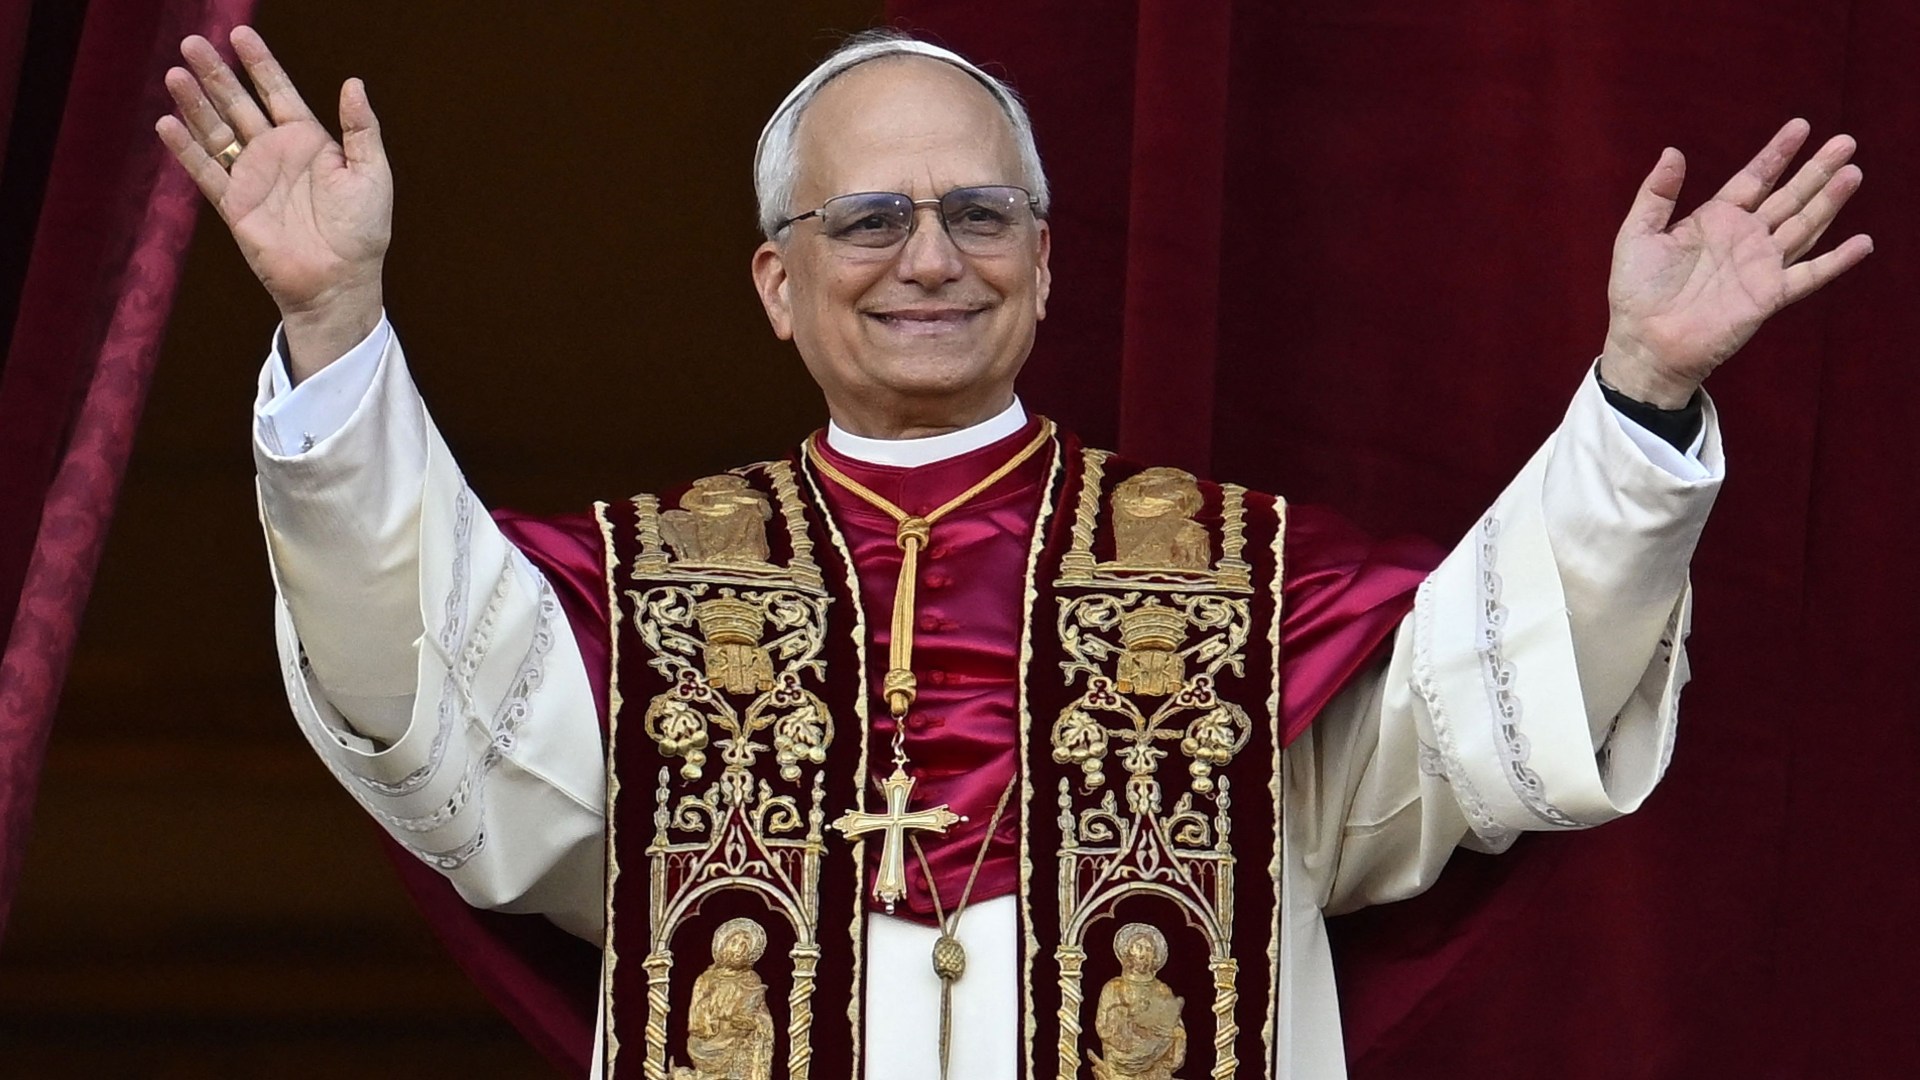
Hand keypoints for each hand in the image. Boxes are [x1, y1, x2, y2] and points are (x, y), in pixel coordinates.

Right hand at [156, 26, 391, 379]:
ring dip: (195, 104)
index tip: (239, 34)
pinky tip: (167, 123)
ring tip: (175, 75)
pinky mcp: (234, 205)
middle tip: (192, 42)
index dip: (260, 64)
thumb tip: (353, 83)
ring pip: (216, 132)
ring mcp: (252, 178)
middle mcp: (276, 154)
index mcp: (309, 142)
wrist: (339, 282)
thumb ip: (361, 129)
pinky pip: (206, 172)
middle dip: (216, 74)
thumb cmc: (362, 232)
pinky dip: (186, 149)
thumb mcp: (371, 174)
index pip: (279, 92)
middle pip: (238, 104)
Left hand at [1601, 119, 1872, 407]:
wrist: (1644, 343)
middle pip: (1789, 196)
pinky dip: (1837, 261)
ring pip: (1804, 226)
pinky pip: (1810, 275)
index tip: (1801, 126)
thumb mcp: (1638, 234)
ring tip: (1853, 173)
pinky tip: (1863, 242)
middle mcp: (1744, 238)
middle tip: (1845, 141)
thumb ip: (1656, 194)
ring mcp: (1760, 266)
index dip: (1777, 153)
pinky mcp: (1769, 296)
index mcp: (1715, 220)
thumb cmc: (1636, 292)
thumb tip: (1672, 151)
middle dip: (1816, 169)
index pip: (1755, 178)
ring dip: (1830, 201)